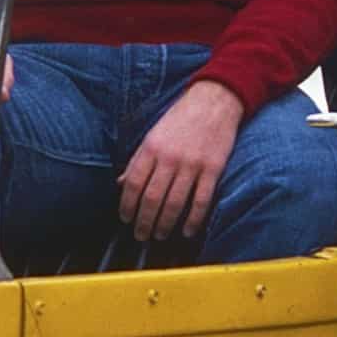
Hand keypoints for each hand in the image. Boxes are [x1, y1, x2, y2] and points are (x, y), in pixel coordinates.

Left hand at [119, 80, 244, 242]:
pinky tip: (186, 230)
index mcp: (151, 148)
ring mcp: (192, 164)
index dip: (127, 206)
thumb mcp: (153, 134)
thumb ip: (138, 160)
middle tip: (140, 235)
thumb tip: (122, 183)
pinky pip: (201, 200)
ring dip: (165, 224)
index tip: (125, 219)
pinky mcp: (213, 169)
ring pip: (175, 203)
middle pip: (152, 198)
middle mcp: (170, 157)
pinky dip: (193, 220)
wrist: (214, 100)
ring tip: (159, 235)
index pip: (133, 184)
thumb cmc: (181, 118)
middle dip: (144, 222)